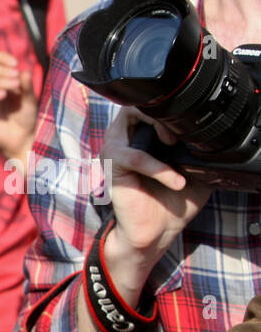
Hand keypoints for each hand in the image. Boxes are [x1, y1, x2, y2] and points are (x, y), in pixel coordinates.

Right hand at [0, 51, 37, 164]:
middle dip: (2, 72)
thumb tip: (25, 70)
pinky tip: (2, 95)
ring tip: (14, 86)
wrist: (23, 139)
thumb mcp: (29, 99)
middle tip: (16, 79)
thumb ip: (27, 86)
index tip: (15, 63)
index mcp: (1, 80)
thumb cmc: (26, 118)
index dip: (1, 58)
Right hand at [97, 107, 212, 303]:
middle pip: (135, 102)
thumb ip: (200, 144)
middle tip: (178, 134)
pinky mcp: (112, 167)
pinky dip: (158, 168)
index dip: (168, 106)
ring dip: (156, 128)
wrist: (157, 230)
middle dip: (160, 111)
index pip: (148, 101)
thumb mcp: (196, 165)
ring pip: (129, 118)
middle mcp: (125, 137)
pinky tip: (175, 181)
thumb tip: (219, 130)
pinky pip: (135, 158)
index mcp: (142, 132)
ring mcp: (115, 150)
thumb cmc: (172, 199)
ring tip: (174, 146)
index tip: (189, 125)